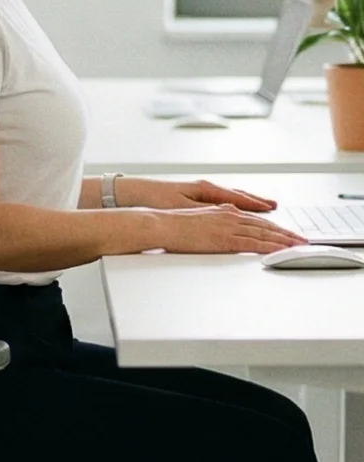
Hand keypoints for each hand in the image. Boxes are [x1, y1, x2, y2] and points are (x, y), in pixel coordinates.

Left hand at [134, 177, 277, 213]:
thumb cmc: (157, 200)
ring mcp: (201, 192)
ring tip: (265, 206)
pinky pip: (222, 200)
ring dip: (249, 202)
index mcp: (205, 189)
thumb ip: (207, 210)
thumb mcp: (184, 207)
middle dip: (258, 202)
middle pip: (238, 195)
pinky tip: (239, 207)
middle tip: (275, 207)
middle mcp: (206, 188)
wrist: (136, 194)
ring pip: (231, 197)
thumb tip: (228, 211)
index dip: (255, 204)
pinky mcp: (195, 196)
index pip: (237, 197)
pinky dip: (235, 203)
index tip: (271, 208)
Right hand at [152, 204, 302, 255]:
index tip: (285, 232)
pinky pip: (253, 243)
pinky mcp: (224, 239)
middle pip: (264, 225)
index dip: (273, 226)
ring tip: (298, 245)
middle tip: (301, 239)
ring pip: (263, 233)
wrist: (160, 224)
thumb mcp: (197, 218)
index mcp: (223, 211)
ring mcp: (228, 227)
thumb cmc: (171, 224)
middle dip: (285, 233)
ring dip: (283, 240)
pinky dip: (270, 247)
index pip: (254, 219)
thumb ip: (213, 220)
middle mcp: (229, 216)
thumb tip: (222, 223)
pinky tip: (281, 250)